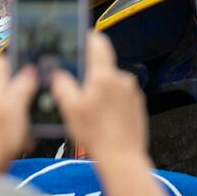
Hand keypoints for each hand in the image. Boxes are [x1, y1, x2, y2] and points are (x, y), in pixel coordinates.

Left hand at [0, 62, 39, 170]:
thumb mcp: (15, 107)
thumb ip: (22, 86)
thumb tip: (30, 70)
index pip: (1, 61)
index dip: (16, 57)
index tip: (31, 58)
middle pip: (9, 82)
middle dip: (26, 87)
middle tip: (40, 90)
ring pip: (12, 103)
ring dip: (25, 110)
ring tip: (34, 119)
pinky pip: (11, 122)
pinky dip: (21, 127)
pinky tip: (27, 137)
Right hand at [50, 32, 148, 165]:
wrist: (122, 157)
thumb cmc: (96, 135)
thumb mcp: (70, 110)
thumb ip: (62, 86)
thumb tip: (58, 74)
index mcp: (104, 75)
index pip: (98, 43)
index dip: (88, 38)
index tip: (80, 38)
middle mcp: (121, 79)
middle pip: (103, 66)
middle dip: (89, 74)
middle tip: (77, 88)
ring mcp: (132, 91)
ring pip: (111, 82)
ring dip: (101, 89)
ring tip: (90, 111)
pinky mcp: (138, 104)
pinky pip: (121, 96)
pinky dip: (111, 102)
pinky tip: (103, 118)